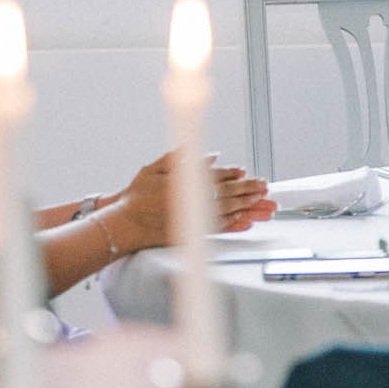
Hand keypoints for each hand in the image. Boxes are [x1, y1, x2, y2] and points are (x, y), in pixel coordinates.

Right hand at [105, 151, 276, 253]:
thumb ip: (177, 158)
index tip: (245, 171)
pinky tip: (246, 222)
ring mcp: (191, 218)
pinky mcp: (190, 233)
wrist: (124, 225)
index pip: (215, 176)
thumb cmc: (135, 197)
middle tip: (264, 188)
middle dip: (248, 190)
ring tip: (263, 205)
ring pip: (226, 211)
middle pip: (226, 193)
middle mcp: (191, 200)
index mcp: (184, 183)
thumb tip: (206, 154)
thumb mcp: (153, 169)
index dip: (233, 173)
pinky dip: (234, 224)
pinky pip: (217, 229)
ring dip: (247, 206)